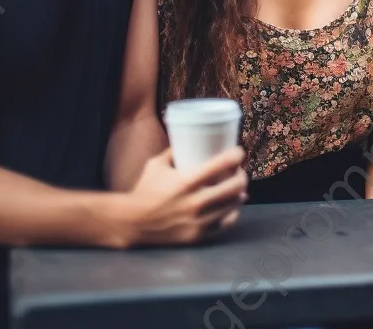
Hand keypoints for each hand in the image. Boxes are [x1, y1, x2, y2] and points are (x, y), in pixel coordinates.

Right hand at [104, 147, 247, 246]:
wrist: (130, 224)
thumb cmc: (144, 190)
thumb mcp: (156, 164)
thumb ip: (174, 150)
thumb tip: (190, 137)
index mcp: (187, 181)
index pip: (224, 163)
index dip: (237, 154)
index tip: (239, 151)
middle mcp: (196, 202)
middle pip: (236, 185)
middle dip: (242, 174)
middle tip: (239, 170)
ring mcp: (198, 222)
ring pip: (234, 204)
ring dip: (240, 192)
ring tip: (238, 187)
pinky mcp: (197, 236)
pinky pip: (225, 223)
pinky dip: (231, 213)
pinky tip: (232, 206)